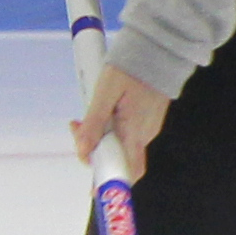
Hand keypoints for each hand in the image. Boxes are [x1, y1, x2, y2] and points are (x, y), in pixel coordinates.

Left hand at [72, 62, 170, 181]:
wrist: (160, 47)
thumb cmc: (132, 66)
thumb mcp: (106, 92)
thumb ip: (94, 123)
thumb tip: (84, 151)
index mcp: (135, 132)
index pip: (128, 172)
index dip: (110, 182)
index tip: (92, 187)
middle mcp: (145, 135)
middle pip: (118, 159)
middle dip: (94, 151)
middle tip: (76, 128)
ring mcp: (148, 127)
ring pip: (120, 145)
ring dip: (99, 138)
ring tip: (84, 115)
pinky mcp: (147, 119)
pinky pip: (126, 134)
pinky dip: (109, 129)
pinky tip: (100, 112)